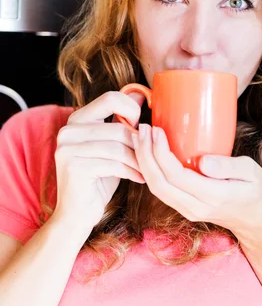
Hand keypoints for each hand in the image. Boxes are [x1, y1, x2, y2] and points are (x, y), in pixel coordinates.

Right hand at [52, 91, 145, 239]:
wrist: (77, 213)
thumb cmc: (99, 178)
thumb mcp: (113, 146)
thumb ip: (122, 121)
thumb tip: (140, 92)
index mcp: (77, 119)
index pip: (110, 98)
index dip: (131, 109)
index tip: (141, 126)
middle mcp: (68, 130)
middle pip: (118, 128)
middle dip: (139, 144)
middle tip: (150, 156)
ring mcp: (68, 148)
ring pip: (118, 147)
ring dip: (138, 160)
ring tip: (147, 169)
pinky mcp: (73, 166)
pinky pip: (114, 164)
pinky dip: (132, 171)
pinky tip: (140, 178)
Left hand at [132, 123, 261, 239]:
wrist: (254, 220)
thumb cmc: (254, 189)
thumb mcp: (252, 172)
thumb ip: (229, 166)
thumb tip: (203, 161)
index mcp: (213, 196)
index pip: (177, 176)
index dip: (161, 153)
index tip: (157, 131)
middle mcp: (195, 207)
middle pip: (159, 183)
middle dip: (145, 155)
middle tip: (142, 129)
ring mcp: (187, 210)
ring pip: (156, 189)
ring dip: (143, 162)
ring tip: (140, 137)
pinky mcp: (183, 207)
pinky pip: (160, 190)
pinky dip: (149, 170)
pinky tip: (147, 152)